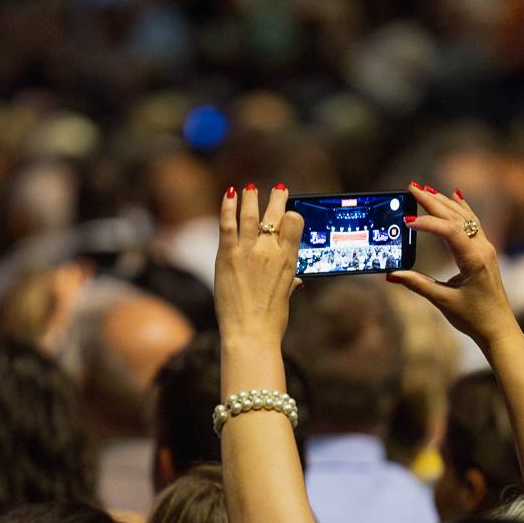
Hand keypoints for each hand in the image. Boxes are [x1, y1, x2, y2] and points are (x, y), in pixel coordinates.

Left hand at [214, 184, 303, 348]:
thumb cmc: (270, 322)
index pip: (295, 224)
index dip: (292, 214)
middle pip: (276, 215)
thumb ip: (289, 283)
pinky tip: (229, 194)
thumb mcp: (285, 298)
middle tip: (279, 189)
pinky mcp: (227, 256)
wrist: (250, 334)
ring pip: (251, 215)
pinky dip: (228, 207)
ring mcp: (248, 252)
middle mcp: (270, 252)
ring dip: (252, 198)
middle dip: (278, 199)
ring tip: (251, 188)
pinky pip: (228, 225)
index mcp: (289, 261)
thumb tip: (296, 281)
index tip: (290, 211)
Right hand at [388, 184, 516, 347]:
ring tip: (425, 189)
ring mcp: (486, 248)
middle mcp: (483, 249)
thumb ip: (418, 285)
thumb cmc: (474, 318)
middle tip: (412, 187)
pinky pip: (472, 223)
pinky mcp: (484, 252)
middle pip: (456, 217)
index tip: (407, 221)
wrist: (498, 328)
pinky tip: (455, 197)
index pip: (450, 231)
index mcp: (474, 259)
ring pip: (465, 217)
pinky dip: (461, 209)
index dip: (428, 223)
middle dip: (433, 201)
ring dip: (444, 202)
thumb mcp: (443, 302)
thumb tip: (392, 275)